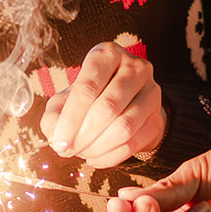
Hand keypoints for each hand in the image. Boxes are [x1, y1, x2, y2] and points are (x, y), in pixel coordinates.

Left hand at [40, 41, 165, 167]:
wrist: (123, 102)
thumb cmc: (89, 96)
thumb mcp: (65, 98)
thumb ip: (54, 115)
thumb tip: (55, 135)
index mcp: (107, 54)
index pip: (88, 86)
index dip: (71, 118)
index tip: (59, 141)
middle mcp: (134, 67)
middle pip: (108, 107)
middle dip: (84, 135)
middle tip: (68, 150)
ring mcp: (151, 92)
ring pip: (124, 127)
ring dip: (97, 147)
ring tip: (81, 152)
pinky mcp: (156, 118)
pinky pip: (133, 143)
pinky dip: (110, 157)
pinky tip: (95, 157)